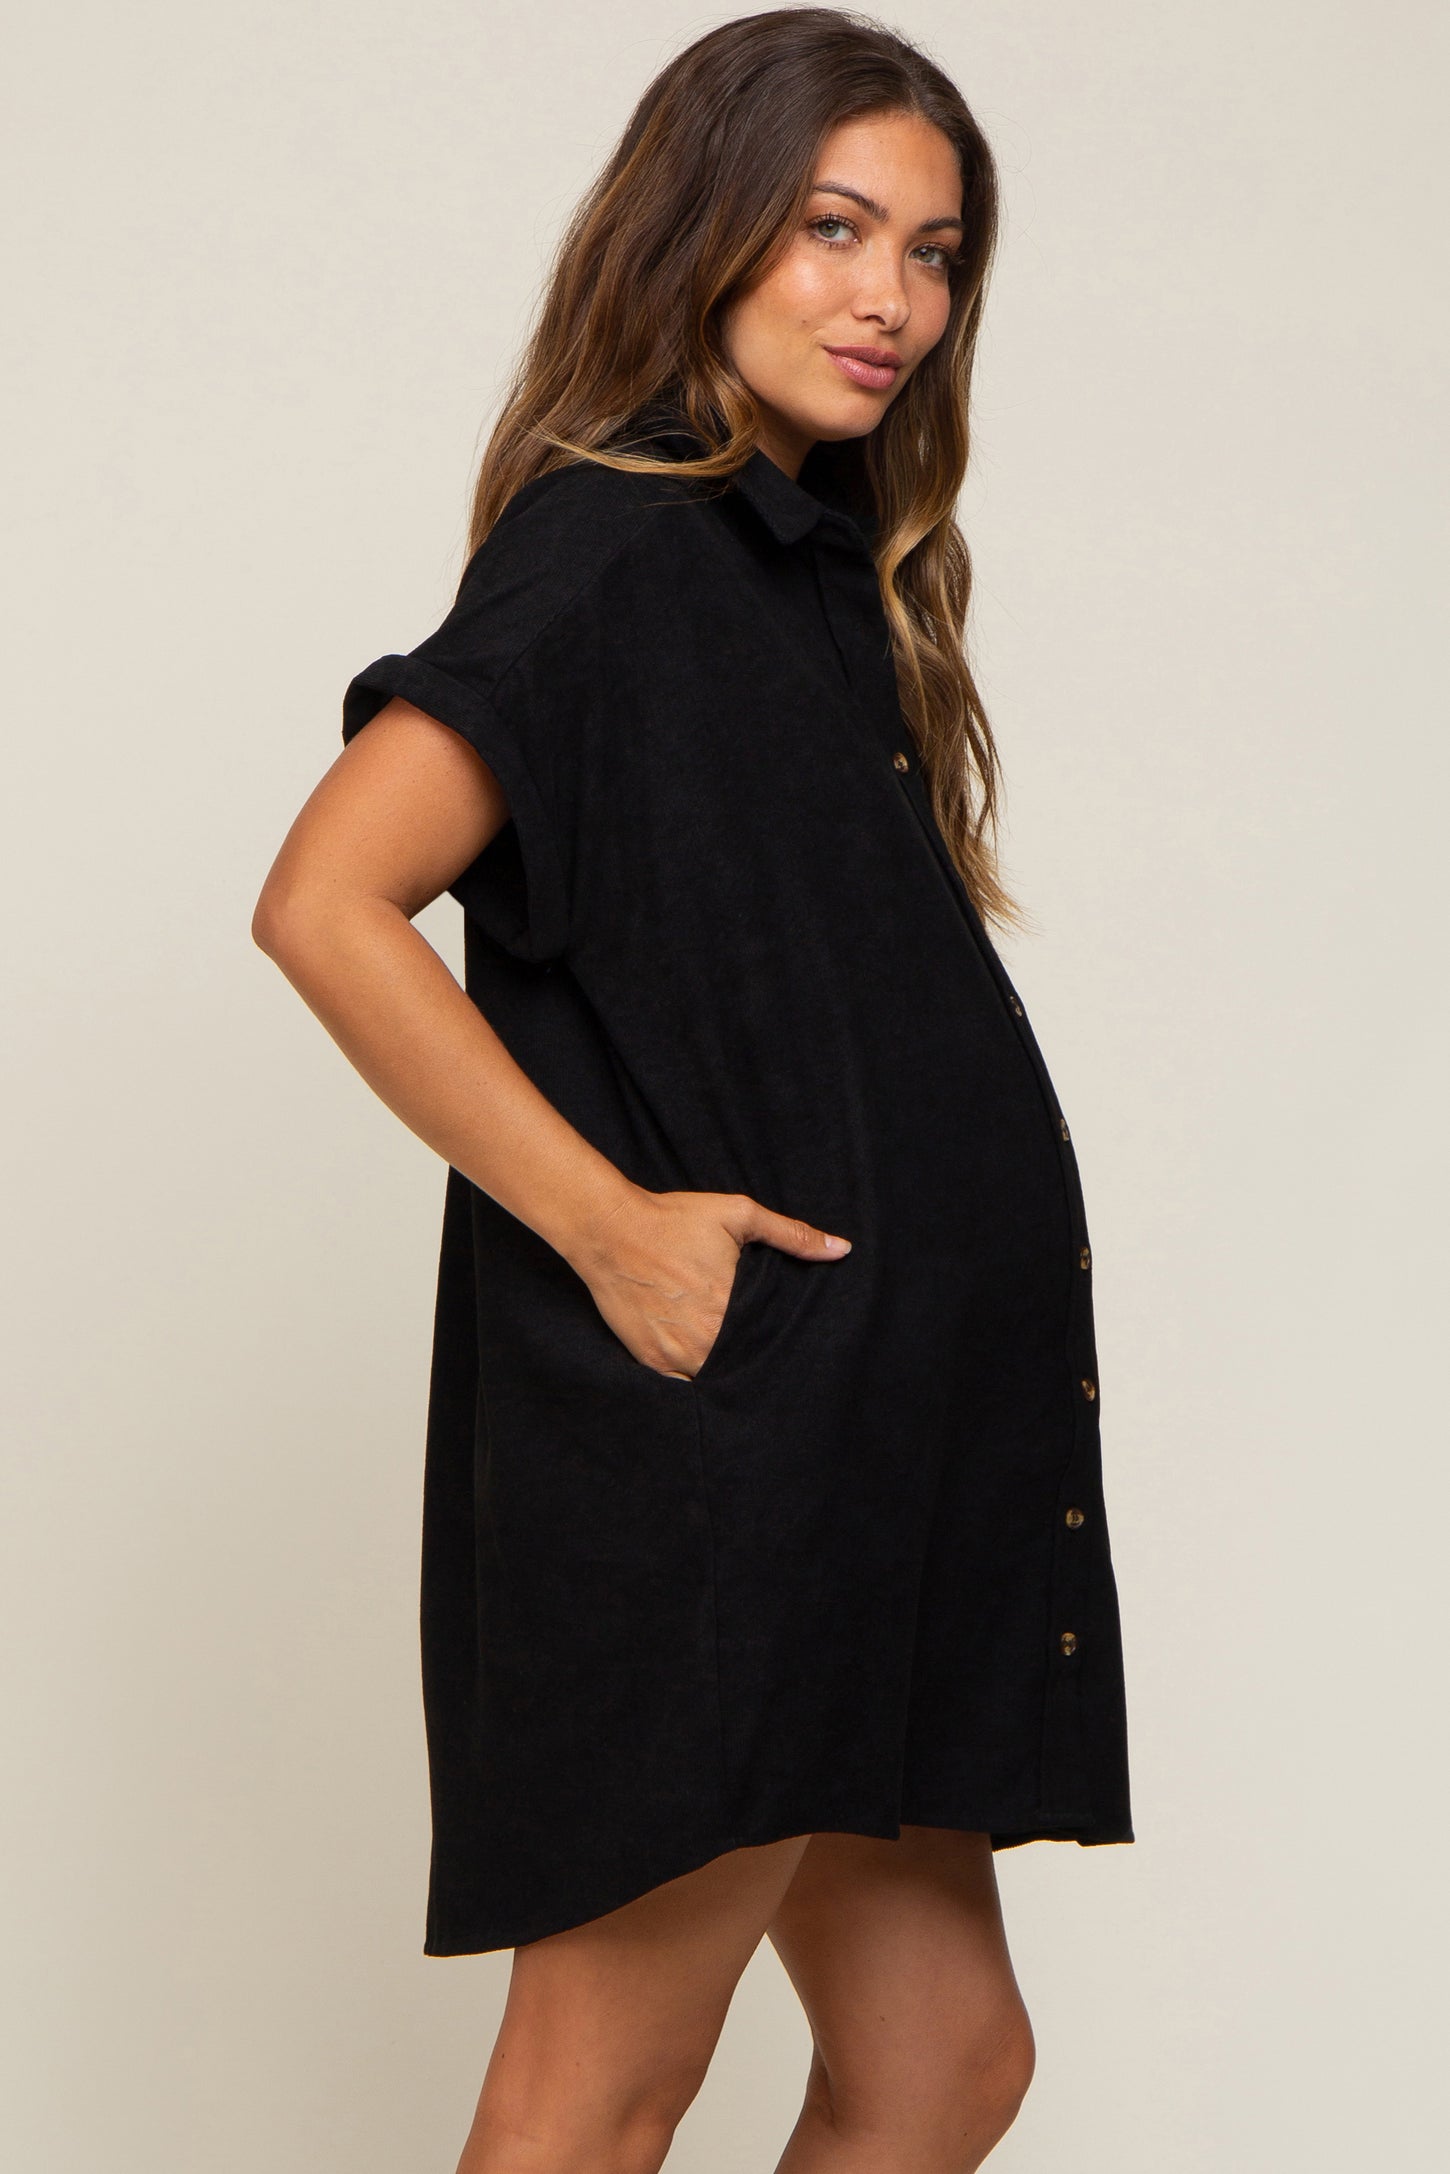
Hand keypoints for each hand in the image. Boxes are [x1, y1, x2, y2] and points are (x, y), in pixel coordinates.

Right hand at [564, 1186, 852, 1378]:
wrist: (609, 1230)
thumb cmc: (674, 1220)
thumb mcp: (738, 1215)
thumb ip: (791, 1235)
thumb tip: (842, 1249)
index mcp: (733, 1307)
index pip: (772, 1341)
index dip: (783, 1344)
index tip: (791, 1344)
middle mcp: (707, 1339)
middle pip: (746, 1364)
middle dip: (757, 1360)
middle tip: (770, 1358)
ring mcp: (676, 1354)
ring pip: (716, 1380)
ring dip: (728, 1373)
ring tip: (737, 1362)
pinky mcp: (651, 1361)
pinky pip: (683, 1386)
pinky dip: (696, 1379)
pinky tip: (705, 1365)